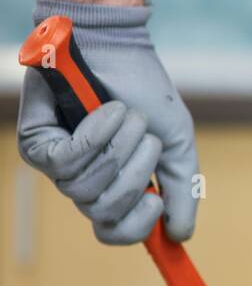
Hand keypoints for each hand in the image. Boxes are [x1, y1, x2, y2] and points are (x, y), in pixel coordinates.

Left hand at [17, 0, 197, 243]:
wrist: (119, 49)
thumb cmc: (145, 93)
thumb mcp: (176, 144)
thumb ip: (182, 189)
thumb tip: (181, 236)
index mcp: (114, 185)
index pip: (114, 231)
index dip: (136, 227)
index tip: (156, 203)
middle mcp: (82, 181)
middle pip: (103, 211)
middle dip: (134, 173)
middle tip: (147, 139)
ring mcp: (56, 165)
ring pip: (84, 187)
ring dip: (117, 146)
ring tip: (125, 115)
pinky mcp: (36, 143)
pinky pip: (66, 161)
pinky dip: (93, 135)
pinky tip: (106, 110)